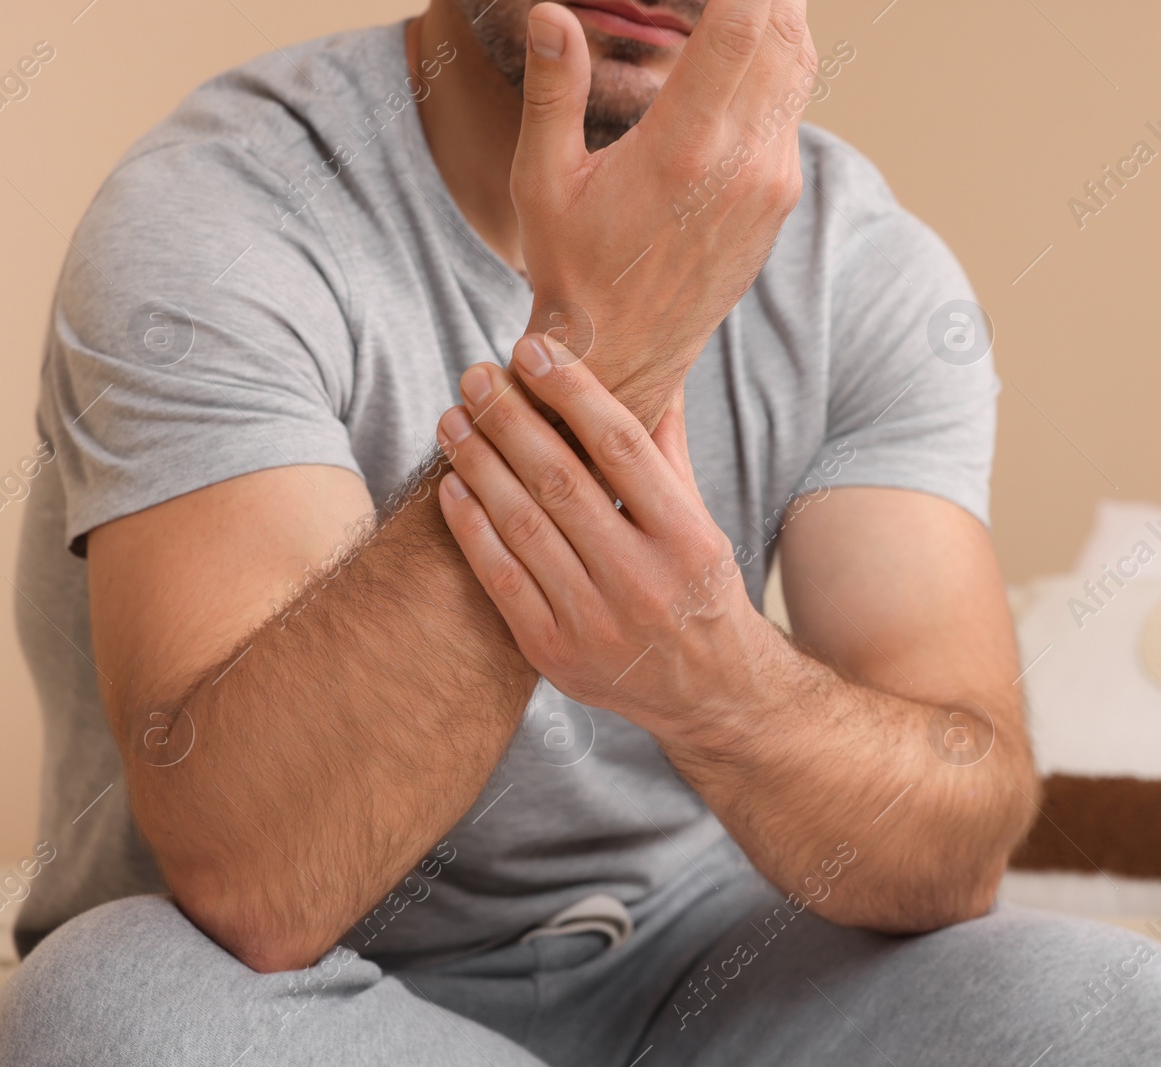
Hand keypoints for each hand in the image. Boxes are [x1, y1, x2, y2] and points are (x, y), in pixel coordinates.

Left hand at [434, 337, 774, 740]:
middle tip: (474, 374)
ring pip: (524, 527)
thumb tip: (657, 368)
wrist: (709, 694)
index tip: (533, 350)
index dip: (574, 392)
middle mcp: (643, 581)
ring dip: (479, 465)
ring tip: (452, 420)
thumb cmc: (700, 591)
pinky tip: (452, 487)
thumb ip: (667, 449)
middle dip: (510, 420)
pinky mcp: (556, 653)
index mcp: (687, 540)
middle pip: (561, 483)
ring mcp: (596, 622)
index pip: (623, 448)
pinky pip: (502, 580)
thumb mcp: (700, 522)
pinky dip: (472, 530)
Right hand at [511, 0, 815, 427]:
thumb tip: (553, 12)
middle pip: (785, 35)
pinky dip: (776, 66)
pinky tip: (741, 53)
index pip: (741, 26)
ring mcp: (772, 184)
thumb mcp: (543, 182)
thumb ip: (553, 90)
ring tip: (743, 0)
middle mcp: (743, 163)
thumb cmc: (572, 271)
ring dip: (777, 20)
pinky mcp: (779, 202)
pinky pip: (791, 112)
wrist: (625, 357)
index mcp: (684, 148)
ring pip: (798, 71)